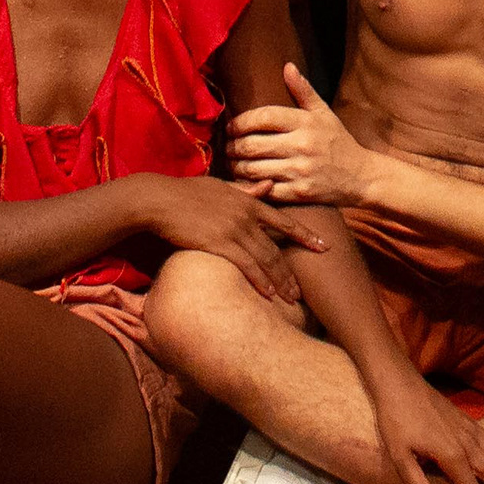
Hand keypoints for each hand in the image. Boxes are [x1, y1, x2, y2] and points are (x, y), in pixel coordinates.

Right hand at [133, 174, 325, 304]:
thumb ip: (245, 190)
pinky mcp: (220, 242)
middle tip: (304, 289)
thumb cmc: (186, 193)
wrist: (160, 199)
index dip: (305, 235)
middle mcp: (246, 215)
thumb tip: (267, 186)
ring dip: (280, 280)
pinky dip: (259, 280)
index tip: (323, 246)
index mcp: (248, 201)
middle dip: (292, 269)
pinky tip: (268, 294)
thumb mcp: (220, 187)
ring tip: (290, 298)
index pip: (284, 219)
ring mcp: (234, 229)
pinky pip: (246, 265)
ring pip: (266, 258)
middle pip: (277, 246)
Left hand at [227, 62, 385, 208]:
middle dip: (233, 147)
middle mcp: (302, 145)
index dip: (240, 122)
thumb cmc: (338, 141)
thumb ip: (303, 91)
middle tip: (227, 148)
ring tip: (232, 163)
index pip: (263, 117)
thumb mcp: (324, 113)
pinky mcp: (299, 193)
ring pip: (253, 169)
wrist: (361, 176)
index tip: (231, 127)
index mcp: (305, 122)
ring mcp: (300, 171)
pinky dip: (250, 186)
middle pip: (252, 145)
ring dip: (236, 167)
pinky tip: (245, 181)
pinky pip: (265, 189)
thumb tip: (287, 66)